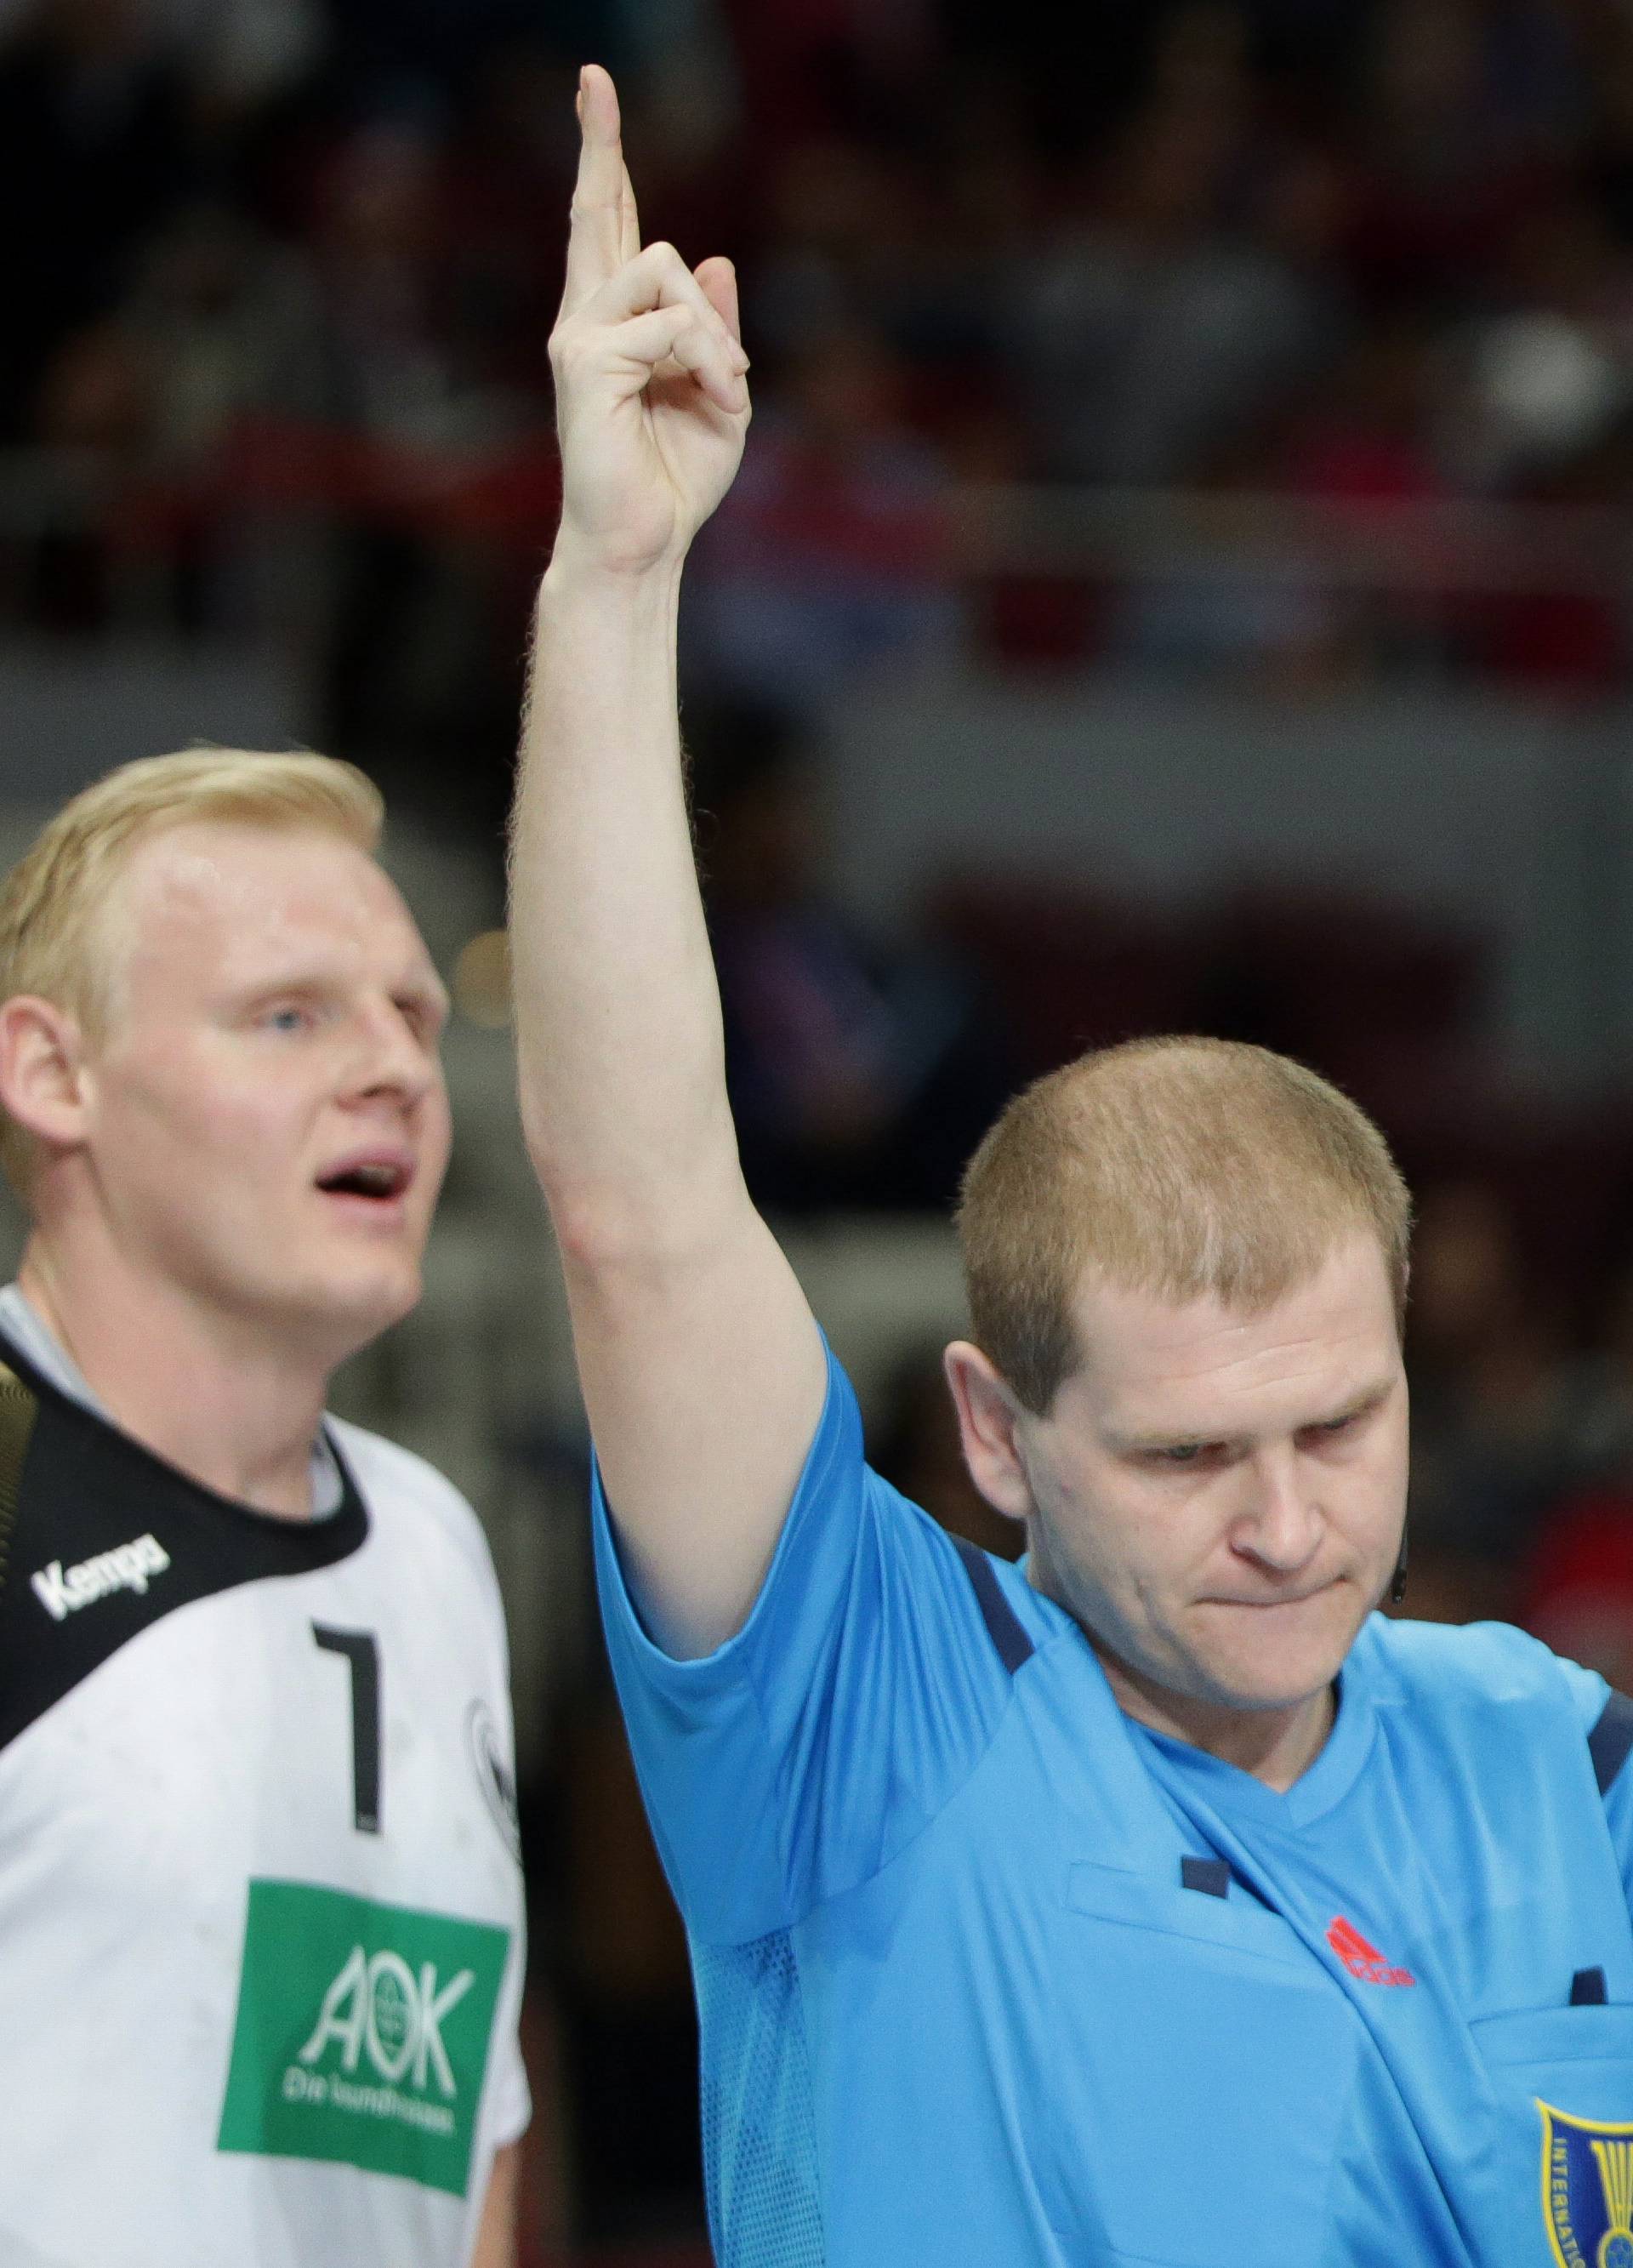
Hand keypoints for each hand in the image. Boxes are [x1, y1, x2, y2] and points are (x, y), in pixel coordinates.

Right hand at [549, 63, 750, 575]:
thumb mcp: (719, 390)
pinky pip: (669, 324)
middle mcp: (586, 317)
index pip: (608, 223)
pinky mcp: (584, 361)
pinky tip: (714, 398)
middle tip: (595, 78)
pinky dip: (708, 360)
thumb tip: (713, 259)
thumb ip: (714, 328)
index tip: (594, 85)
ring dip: (712, 330)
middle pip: (601, 210)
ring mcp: (579, 335)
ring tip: (723, 384)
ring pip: (662, 265)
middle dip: (599, 143)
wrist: (645, 540)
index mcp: (615, 321)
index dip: (603, 154)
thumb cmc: (676, 477)